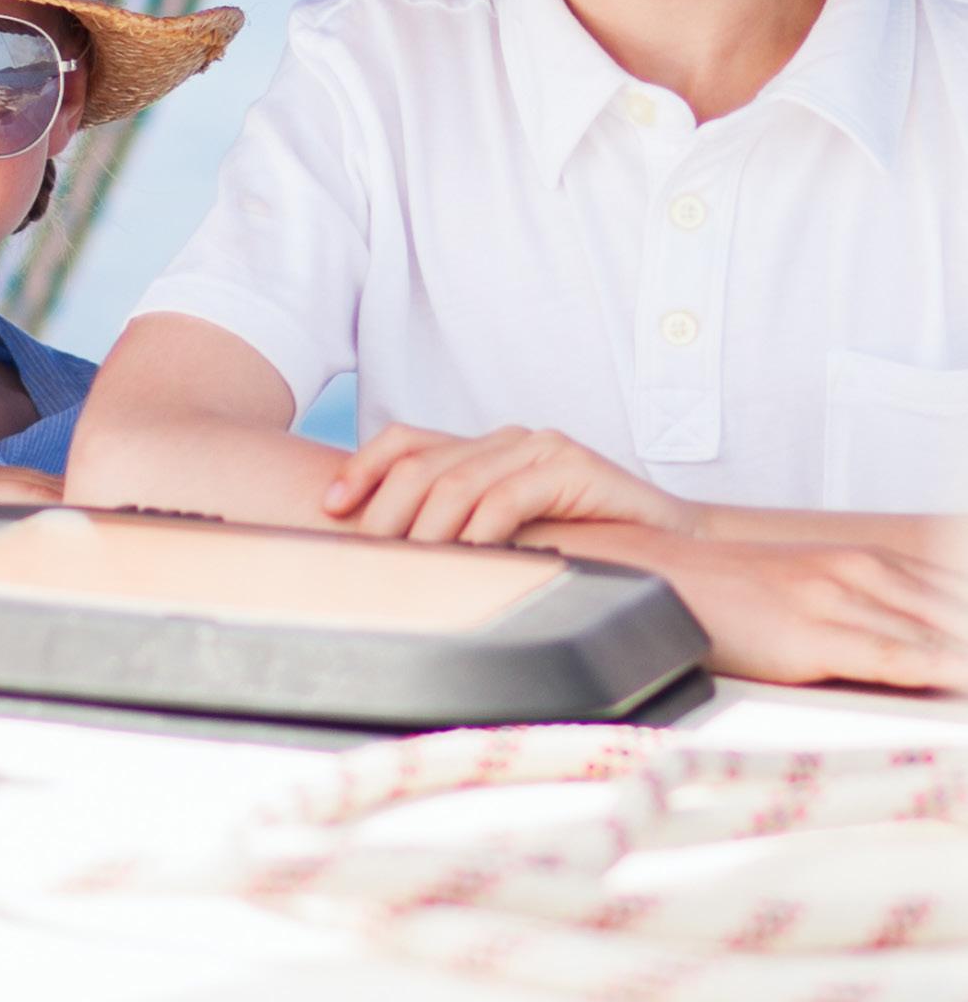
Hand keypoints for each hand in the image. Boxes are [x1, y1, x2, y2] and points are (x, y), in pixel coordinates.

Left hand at [322, 420, 690, 543]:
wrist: (672, 541)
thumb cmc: (588, 544)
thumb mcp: (512, 533)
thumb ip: (462, 530)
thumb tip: (390, 560)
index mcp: (485, 449)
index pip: (406, 441)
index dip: (362, 468)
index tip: (329, 506)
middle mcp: (507, 439)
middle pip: (422, 462)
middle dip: (384, 507)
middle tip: (370, 550)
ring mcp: (540, 448)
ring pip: (459, 480)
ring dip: (427, 526)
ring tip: (413, 562)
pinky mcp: (573, 467)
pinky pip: (511, 495)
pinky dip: (482, 528)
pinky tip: (470, 555)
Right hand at [642, 536, 967, 692]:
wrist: (661, 572)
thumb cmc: (732, 592)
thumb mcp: (810, 590)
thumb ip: (869, 614)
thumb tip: (918, 652)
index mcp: (868, 560)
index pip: (957, 589)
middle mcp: (864, 570)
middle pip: (959, 609)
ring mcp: (840, 598)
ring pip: (942, 632)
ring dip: (967, 652)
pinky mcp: (815, 633)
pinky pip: (897, 657)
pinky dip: (943, 671)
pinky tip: (959, 680)